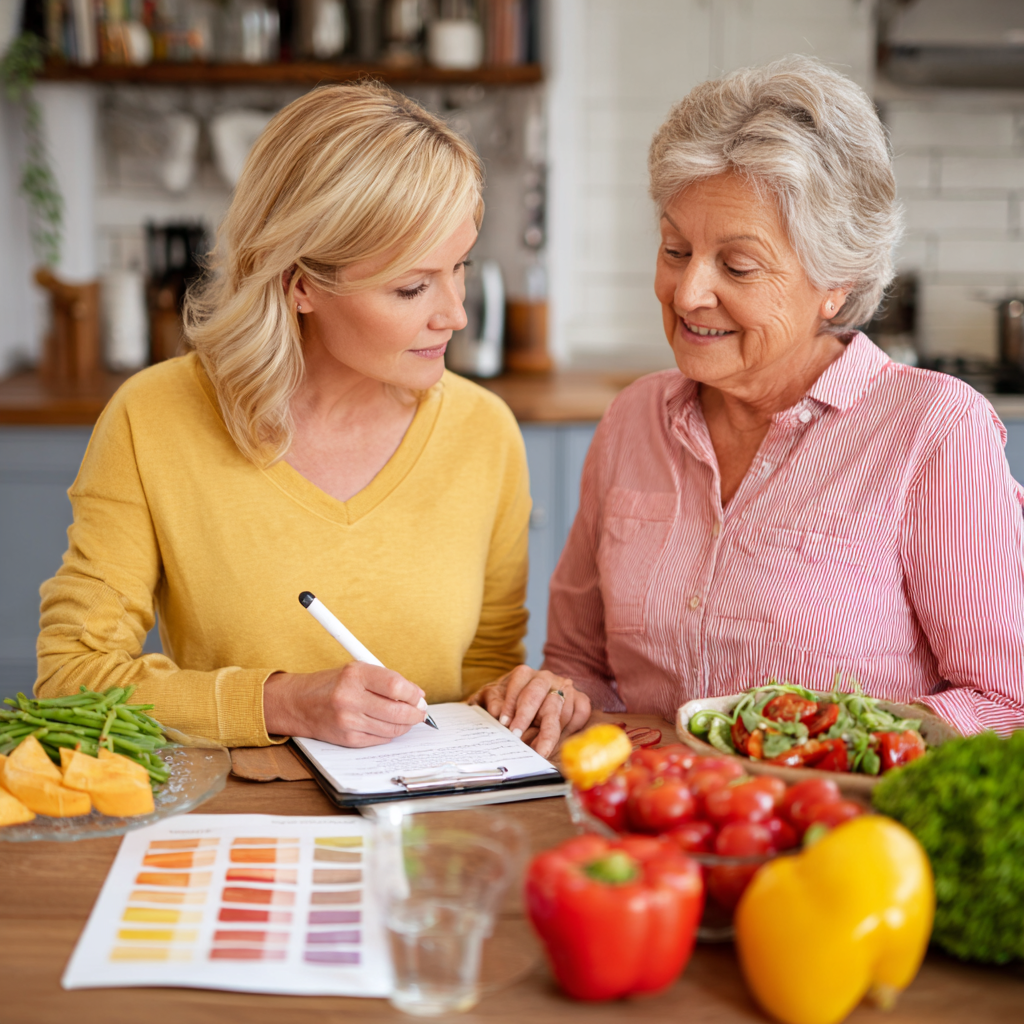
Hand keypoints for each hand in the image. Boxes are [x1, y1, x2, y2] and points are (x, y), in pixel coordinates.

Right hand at [263, 663, 426, 746]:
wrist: (298, 703)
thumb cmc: (332, 684)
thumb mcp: (357, 670)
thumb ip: (385, 680)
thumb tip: (416, 695)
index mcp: (354, 675)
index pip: (395, 686)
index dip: (413, 693)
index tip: (419, 696)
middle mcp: (350, 698)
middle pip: (397, 711)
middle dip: (415, 713)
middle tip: (420, 711)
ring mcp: (348, 721)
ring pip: (392, 728)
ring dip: (406, 724)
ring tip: (408, 718)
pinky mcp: (348, 739)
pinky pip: (380, 739)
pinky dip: (390, 733)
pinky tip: (389, 725)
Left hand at [468, 665, 590, 758]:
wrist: (528, 702)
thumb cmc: (508, 700)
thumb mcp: (494, 697)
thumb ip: (493, 701)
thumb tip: (495, 710)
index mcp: (525, 674)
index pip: (519, 684)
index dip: (511, 704)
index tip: (504, 723)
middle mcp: (546, 678)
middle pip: (540, 696)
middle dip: (528, 717)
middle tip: (517, 737)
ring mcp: (565, 688)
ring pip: (561, 710)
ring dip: (548, 733)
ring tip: (535, 750)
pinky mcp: (580, 700)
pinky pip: (580, 714)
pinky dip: (570, 730)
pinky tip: (555, 743)